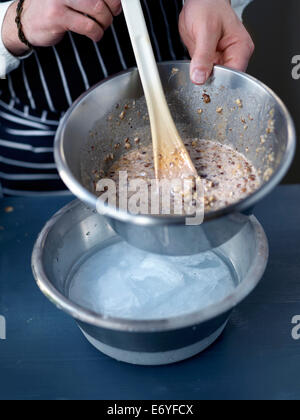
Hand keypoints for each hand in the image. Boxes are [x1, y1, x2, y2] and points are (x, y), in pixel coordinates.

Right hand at [2, 0, 121, 55]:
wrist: (26, 21)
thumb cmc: (53, 8)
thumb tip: (115, 2)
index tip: (116, 5)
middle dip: (111, 9)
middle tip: (110, 17)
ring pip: (96, 9)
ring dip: (104, 22)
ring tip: (101, 27)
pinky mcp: (57, 16)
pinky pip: (87, 26)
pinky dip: (96, 33)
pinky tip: (95, 34)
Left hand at [179, 0, 254, 84]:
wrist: (199, 0)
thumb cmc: (208, 6)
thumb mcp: (205, 29)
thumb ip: (203, 55)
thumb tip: (199, 77)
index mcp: (241, 48)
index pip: (235, 76)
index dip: (220, 82)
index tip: (206, 81)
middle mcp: (234, 56)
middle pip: (225, 81)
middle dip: (210, 82)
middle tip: (198, 75)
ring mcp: (222, 59)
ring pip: (214, 79)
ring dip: (203, 79)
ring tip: (196, 68)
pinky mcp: (211, 61)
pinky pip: (205, 74)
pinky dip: (198, 74)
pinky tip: (194, 68)